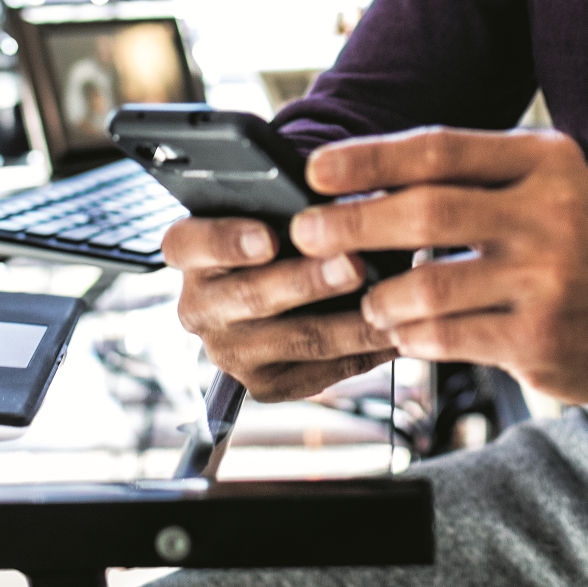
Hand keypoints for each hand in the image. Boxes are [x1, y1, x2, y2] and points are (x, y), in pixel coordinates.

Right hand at [160, 215, 397, 401]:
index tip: (268, 237)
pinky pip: (322, 372)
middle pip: (251, 296)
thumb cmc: (282, 227)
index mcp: (190, 251)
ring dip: (349, 323)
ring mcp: (229, 352)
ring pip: (296, 340)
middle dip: (307, 281)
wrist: (280, 284)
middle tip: (354, 264)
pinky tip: (397, 331)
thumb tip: (345, 200)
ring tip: (391, 303)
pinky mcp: (264, 385)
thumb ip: (294, 204)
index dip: (228, 240)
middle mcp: (198, 307)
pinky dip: (366, 351)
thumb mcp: (274, 206)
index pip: (191, 243)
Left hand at [293, 127, 587, 403]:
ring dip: (380, 294)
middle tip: (306, 233)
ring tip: (366, 297)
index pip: (440, 150)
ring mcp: (548, 280)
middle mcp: (551, 214)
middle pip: (427, 213)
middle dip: (353, 222)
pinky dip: (412, 334)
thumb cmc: (580, 242)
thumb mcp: (543, 186)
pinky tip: (403, 330)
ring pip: (430, 285)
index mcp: (544, 161)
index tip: (314, 170)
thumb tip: (360, 179)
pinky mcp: (541, 339)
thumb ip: (470, 178)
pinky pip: (449, 336)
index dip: (369, 158)